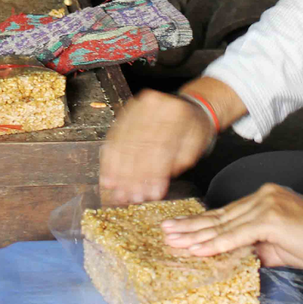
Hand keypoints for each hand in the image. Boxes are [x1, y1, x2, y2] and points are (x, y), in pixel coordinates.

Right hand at [99, 89, 213, 203]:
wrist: (190, 105)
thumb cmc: (193, 129)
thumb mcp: (195, 146)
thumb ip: (178, 163)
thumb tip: (154, 184)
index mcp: (175, 112)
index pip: (160, 146)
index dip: (154, 173)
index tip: (152, 194)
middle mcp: (153, 105)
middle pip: (139, 145)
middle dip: (134, 176)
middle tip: (132, 197)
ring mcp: (137, 107)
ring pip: (123, 143)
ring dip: (119, 172)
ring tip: (119, 193)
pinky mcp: (126, 112)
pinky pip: (114, 138)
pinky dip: (110, 161)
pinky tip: (108, 178)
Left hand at [161, 183, 302, 269]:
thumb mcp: (279, 247)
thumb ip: (255, 247)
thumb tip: (233, 257)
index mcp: (264, 197)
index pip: (226, 214)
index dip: (202, 224)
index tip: (180, 230)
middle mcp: (262, 195)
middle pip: (219, 215)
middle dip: (190, 226)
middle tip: (165, 232)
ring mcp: (266, 204)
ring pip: (223, 224)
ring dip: (195, 236)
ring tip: (173, 241)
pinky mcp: (271, 218)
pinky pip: (236, 234)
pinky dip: (215, 244)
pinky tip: (197, 250)